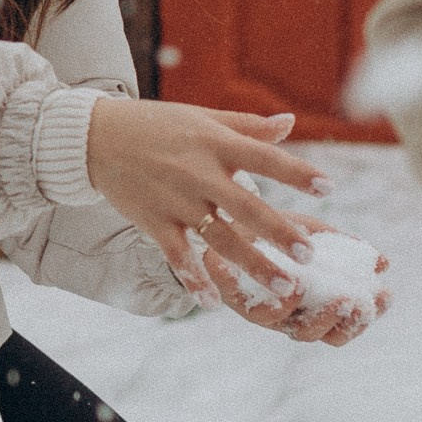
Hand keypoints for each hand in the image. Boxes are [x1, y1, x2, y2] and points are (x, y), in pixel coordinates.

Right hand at [85, 96, 320, 301]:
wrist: (94, 137)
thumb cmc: (156, 124)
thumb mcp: (202, 117)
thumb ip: (248, 126)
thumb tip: (292, 123)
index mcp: (215, 143)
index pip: (264, 157)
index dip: (296, 173)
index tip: (327, 188)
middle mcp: (198, 173)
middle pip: (247, 206)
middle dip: (279, 233)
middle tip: (309, 256)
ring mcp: (175, 201)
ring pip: (220, 238)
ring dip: (253, 265)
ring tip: (283, 288)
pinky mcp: (153, 222)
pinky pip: (178, 256)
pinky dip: (195, 279)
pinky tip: (214, 303)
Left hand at [203, 246, 390, 347]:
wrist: (229, 218)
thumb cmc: (274, 232)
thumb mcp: (313, 236)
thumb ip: (345, 250)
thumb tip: (382, 263)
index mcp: (311, 308)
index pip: (343, 326)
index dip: (366, 316)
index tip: (385, 294)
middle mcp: (289, 317)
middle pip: (322, 335)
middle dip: (344, 321)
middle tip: (356, 301)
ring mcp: (264, 311)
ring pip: (292, 329)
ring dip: (316, 315)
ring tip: (331, 295)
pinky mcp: (236, 298)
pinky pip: (254, 307)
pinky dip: (274, 300)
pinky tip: (294, 283)